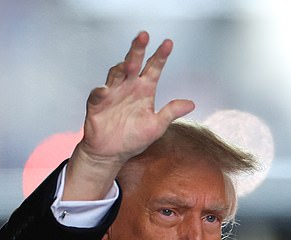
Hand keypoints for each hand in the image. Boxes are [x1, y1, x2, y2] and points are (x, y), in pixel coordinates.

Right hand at [65, 31, 194, 199]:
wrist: (112, 153)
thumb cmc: (134, 138)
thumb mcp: (156, 126)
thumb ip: (171, 112)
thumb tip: (192, 103)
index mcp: (145, 90)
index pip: (154, 68)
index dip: (160, 56)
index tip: (169, 43)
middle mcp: (129, 87)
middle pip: (134, 63)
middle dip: (138, 49)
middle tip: (144, 35)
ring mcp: (112, 93)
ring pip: (116, 73)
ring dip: (122, 67)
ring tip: (130, 62)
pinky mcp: (97, 104)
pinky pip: (98, 95)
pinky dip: (101, 91)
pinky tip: (105, 90)